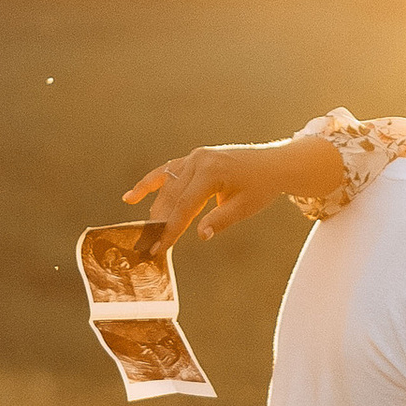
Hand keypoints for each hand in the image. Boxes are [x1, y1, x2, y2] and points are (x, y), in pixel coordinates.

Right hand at [123, 140, 292, 238]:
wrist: (274, 163)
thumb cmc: (262, 186)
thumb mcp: (244, 207)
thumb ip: (220, 220)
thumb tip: (200, 235)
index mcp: (210, 171)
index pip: (184, 206)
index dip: (171, 229)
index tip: (159, 248)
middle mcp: (198, 160)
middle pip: (171, 196)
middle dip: (159, 222)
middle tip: (147, 245)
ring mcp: (194, 157)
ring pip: (167, 185)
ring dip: (155, 208)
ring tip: (144, 230)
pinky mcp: (193, 159)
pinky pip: (167, 172)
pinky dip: (150, 184)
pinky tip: (131, 197)